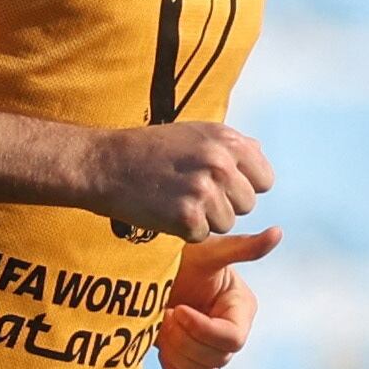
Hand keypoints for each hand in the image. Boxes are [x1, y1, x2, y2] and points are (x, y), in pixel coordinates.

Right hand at [94, 120, 271, 239]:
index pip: (264, 180)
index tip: (219, 185)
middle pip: (247, 205)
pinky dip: (184, 230)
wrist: (105, 164)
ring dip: (203, 219)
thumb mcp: (195, 133)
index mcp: (228, 141)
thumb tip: (258, 152)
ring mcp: (204, 190)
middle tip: (189, 192)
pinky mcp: (186, 216)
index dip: (243, 186)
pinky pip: (202, 235)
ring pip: (226, 223)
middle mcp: (220, 163)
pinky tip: (164, 211)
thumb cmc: (149, 149)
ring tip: (175, 199)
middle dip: (223, 204)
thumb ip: (230, 144)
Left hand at [155, 226, 277, 368]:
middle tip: (165, 313)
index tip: (177, 310)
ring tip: (161, 323)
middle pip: (216, 359)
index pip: (232, 339)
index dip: (202, 330)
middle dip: (184, 339)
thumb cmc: (180, 258)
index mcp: (240, 310)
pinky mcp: (193, 364)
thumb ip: (242, 247)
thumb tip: (278, 232)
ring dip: (175, 352)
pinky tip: (161, 344)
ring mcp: (212, 352)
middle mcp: (231, 333)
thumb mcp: (207, 252)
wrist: (147, 275)